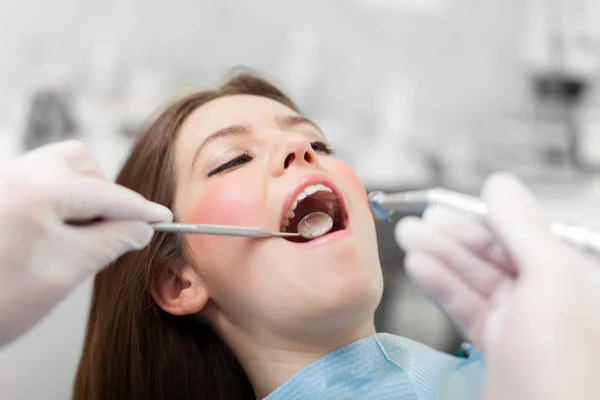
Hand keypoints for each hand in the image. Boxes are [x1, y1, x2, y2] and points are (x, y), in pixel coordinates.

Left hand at [0, 140, 171, 346]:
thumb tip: (140, 228)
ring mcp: (2, 182)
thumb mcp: (66, 271)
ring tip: (79, 234)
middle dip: (103, 194)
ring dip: (80, 197)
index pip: (106, 194)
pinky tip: (54, 234)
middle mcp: (15, 174)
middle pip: (81, 164)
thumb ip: (111, 242)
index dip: (140, 209)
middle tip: (111, 230)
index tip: (162, 217)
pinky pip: (38, 182)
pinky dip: (58, 202)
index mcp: (36, 190)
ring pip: (59, 169)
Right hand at [396, 173, 599, 399]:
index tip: (450, 202)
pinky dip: (441, 286)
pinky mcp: (499, 351)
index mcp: (578, 280)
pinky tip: (420, 268)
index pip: (526, 234)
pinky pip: (467, 308)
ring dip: (439, 257)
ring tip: (408, 237)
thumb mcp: (549, 280)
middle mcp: (553, 301)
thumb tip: (501, 185)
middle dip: (453, 235)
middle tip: (418, 220)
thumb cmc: (560, 369)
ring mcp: (525, 328)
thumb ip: (523, 228)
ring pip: (477, 281)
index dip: (485, 216)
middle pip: (497, 255)